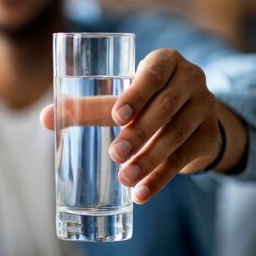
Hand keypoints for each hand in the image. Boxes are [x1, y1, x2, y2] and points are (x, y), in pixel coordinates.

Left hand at [41, 49, 237, 203]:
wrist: (193, 117)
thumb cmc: (147, 101)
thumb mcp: (123, 99)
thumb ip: (89, 107)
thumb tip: (45, 117)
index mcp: (167, 61)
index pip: (154, 73)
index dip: (137, 94)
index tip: (117, 117)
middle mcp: (191, 79)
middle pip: (166, 107)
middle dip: (139, 133)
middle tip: (115, 154)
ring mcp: (205, 108)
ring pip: (176, 135)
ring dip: (149, 160)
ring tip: (125, 178)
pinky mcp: (210, 137)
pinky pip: (185, 159)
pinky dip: (162, 178)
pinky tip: (142, 193)